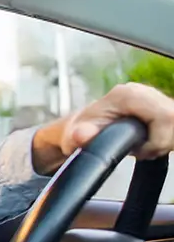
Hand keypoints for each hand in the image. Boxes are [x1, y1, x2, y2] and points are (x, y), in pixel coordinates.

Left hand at [32, 82, 173, 172]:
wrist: (82, 129)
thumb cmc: (82, 131)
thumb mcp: (77, 136)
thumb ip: (80, 136)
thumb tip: (80, 135)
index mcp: (129, 94)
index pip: (166, 117)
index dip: (158, 139)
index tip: (140, 150)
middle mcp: (144, 91)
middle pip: (173, 119)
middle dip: (162, 141)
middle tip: (142, 150)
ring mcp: (154, 97)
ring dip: (164, 140)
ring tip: (144, 146)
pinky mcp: (160, 106)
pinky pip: (173, 125)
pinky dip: (164, 137)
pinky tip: (149, 141)